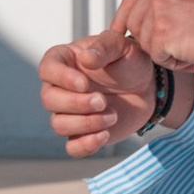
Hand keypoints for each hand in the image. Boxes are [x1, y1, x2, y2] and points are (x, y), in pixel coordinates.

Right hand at [39, 32, 159, 158]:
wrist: (147, 88)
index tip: (84, 84)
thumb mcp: (122, 46)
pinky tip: (105, 135)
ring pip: (59, 125)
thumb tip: (85, 59)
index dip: (62, 79)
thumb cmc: (130, 61)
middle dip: (76, 104)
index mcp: (65, 61)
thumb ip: (104, 47)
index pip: (47, 69)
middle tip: (102, 101)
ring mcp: (70, 113)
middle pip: (49, 100)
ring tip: (112, 115)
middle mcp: (61, 88)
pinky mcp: (82, 133)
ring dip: (86, 123)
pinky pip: (72, 147)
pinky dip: (86, 145)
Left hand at [113, 0, 193, 67]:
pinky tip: (193, 55)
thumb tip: (141, 16)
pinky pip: (156, 58)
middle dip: (152, 41)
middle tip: (181, 43)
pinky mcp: (161, 32)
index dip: (126, 22)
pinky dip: (175, 63)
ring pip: (145, 43)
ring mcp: (157, 9)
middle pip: (133, 24)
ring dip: (167, 53)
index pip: (129, 1)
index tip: (122, 34)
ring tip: (193, 46)